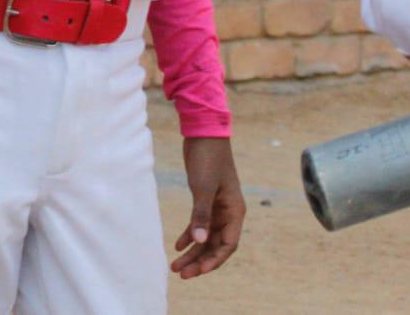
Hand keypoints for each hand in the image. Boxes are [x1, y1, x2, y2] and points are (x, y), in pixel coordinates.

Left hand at [172, 137, 244, 279]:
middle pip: (216, 245)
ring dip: (193, 252)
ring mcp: (218, 207)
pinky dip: (190, 235)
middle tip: (181, 274)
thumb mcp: (203, 189)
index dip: (214, 260)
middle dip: (200, 261)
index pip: (228, 244)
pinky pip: (200, 225)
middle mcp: (229, 212)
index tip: (197, 271)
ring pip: (206, 237)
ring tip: (175, 265)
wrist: (204, 134)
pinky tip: (177, 245)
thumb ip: (201, 216)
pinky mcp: (206, 201)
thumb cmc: (208, 160)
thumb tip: (199, 242)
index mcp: (235, 210)